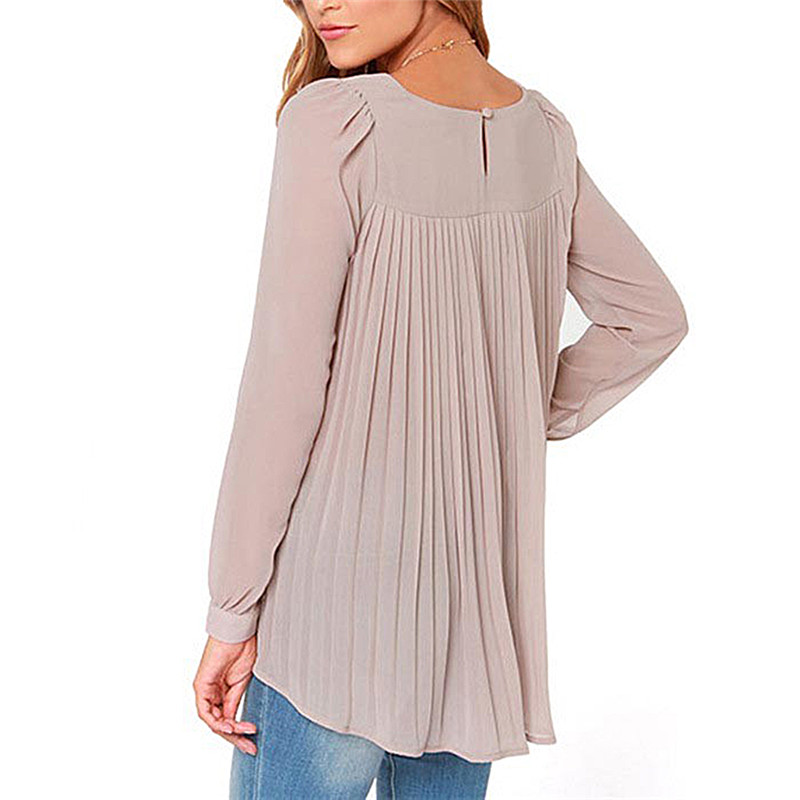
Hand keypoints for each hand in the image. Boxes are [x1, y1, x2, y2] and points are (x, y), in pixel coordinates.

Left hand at [193, 634, 258, 754]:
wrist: (239, 631)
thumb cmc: (244, 648)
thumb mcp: (242, 682)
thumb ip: (235, 701)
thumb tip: (235, 722)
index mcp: (222, 690)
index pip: (227, 718)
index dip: (239, 732)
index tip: (252, 741)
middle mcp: (211, 692)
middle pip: (219, 723)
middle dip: (235, 738)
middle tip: (249, 748)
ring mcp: (205, 690)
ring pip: (212, 721)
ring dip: (229, 732)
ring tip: (245, 734)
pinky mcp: (200, 686)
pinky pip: (206, 712)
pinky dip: (218, 722)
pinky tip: (232, 726)